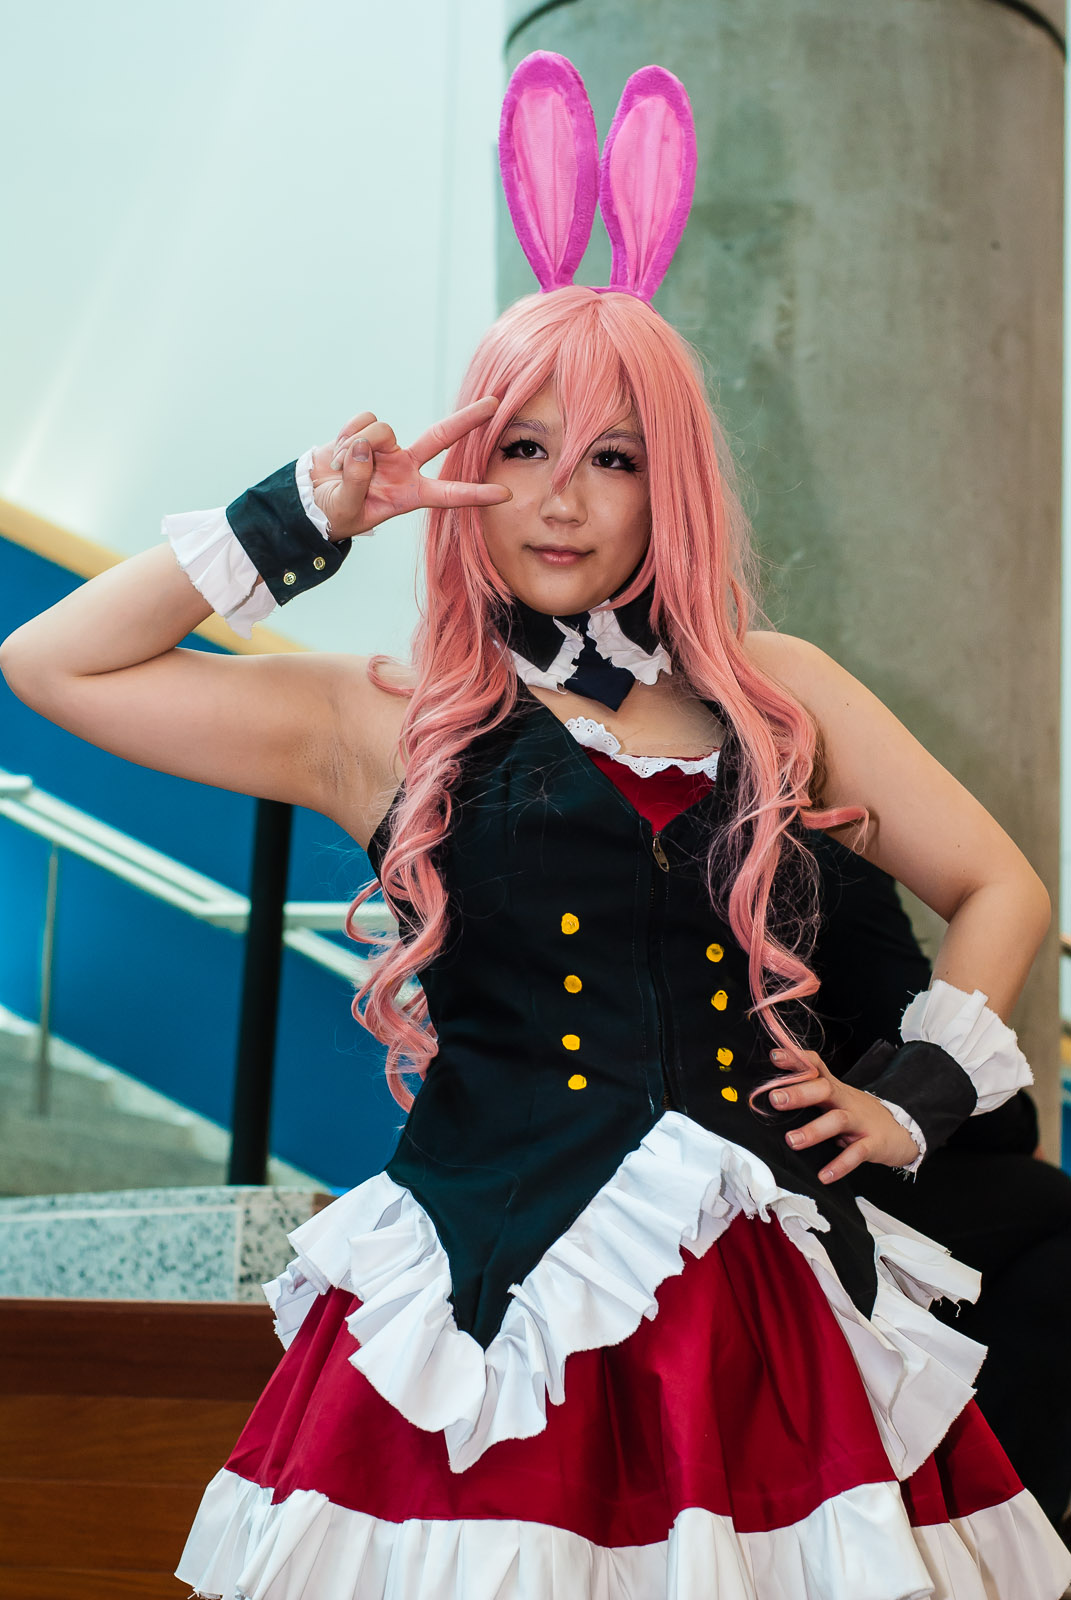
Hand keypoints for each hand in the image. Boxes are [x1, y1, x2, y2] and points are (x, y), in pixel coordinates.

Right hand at [309, 397, 510, 538]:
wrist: (310, 499)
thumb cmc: (334, 514)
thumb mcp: (346, 509)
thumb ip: (355, 481)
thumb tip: (361, 446)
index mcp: (409, 495)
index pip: (449, 494)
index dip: (476, 494)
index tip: (505, 494)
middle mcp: (405, 468)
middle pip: (441, 438)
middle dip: (467, 420)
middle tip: (495, 402)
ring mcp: (387, 448)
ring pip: (382, 430)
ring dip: (355, 445)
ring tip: (338, 468)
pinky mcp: (366, 432)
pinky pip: (362, 421)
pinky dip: (345, 435)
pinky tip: (336, 453)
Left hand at [766, 1049, 919, 1182]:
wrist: (902, 1129)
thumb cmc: (859, 1114)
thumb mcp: (836, 1098)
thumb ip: (810, 1092)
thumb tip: (773, 1091)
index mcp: (834, 1089)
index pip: (815, 1067)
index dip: (796, 1060)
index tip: (775, 1056)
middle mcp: (845, 1101)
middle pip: (824, 1089)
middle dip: (800, 1093)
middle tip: (775, 1099)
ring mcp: (860, 1121)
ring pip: (837, 1120)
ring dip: (814, 1130)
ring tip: (793, 1141)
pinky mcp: (873, 1143)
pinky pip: (856, 1154)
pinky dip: (840, 1165)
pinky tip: (824, 1176)